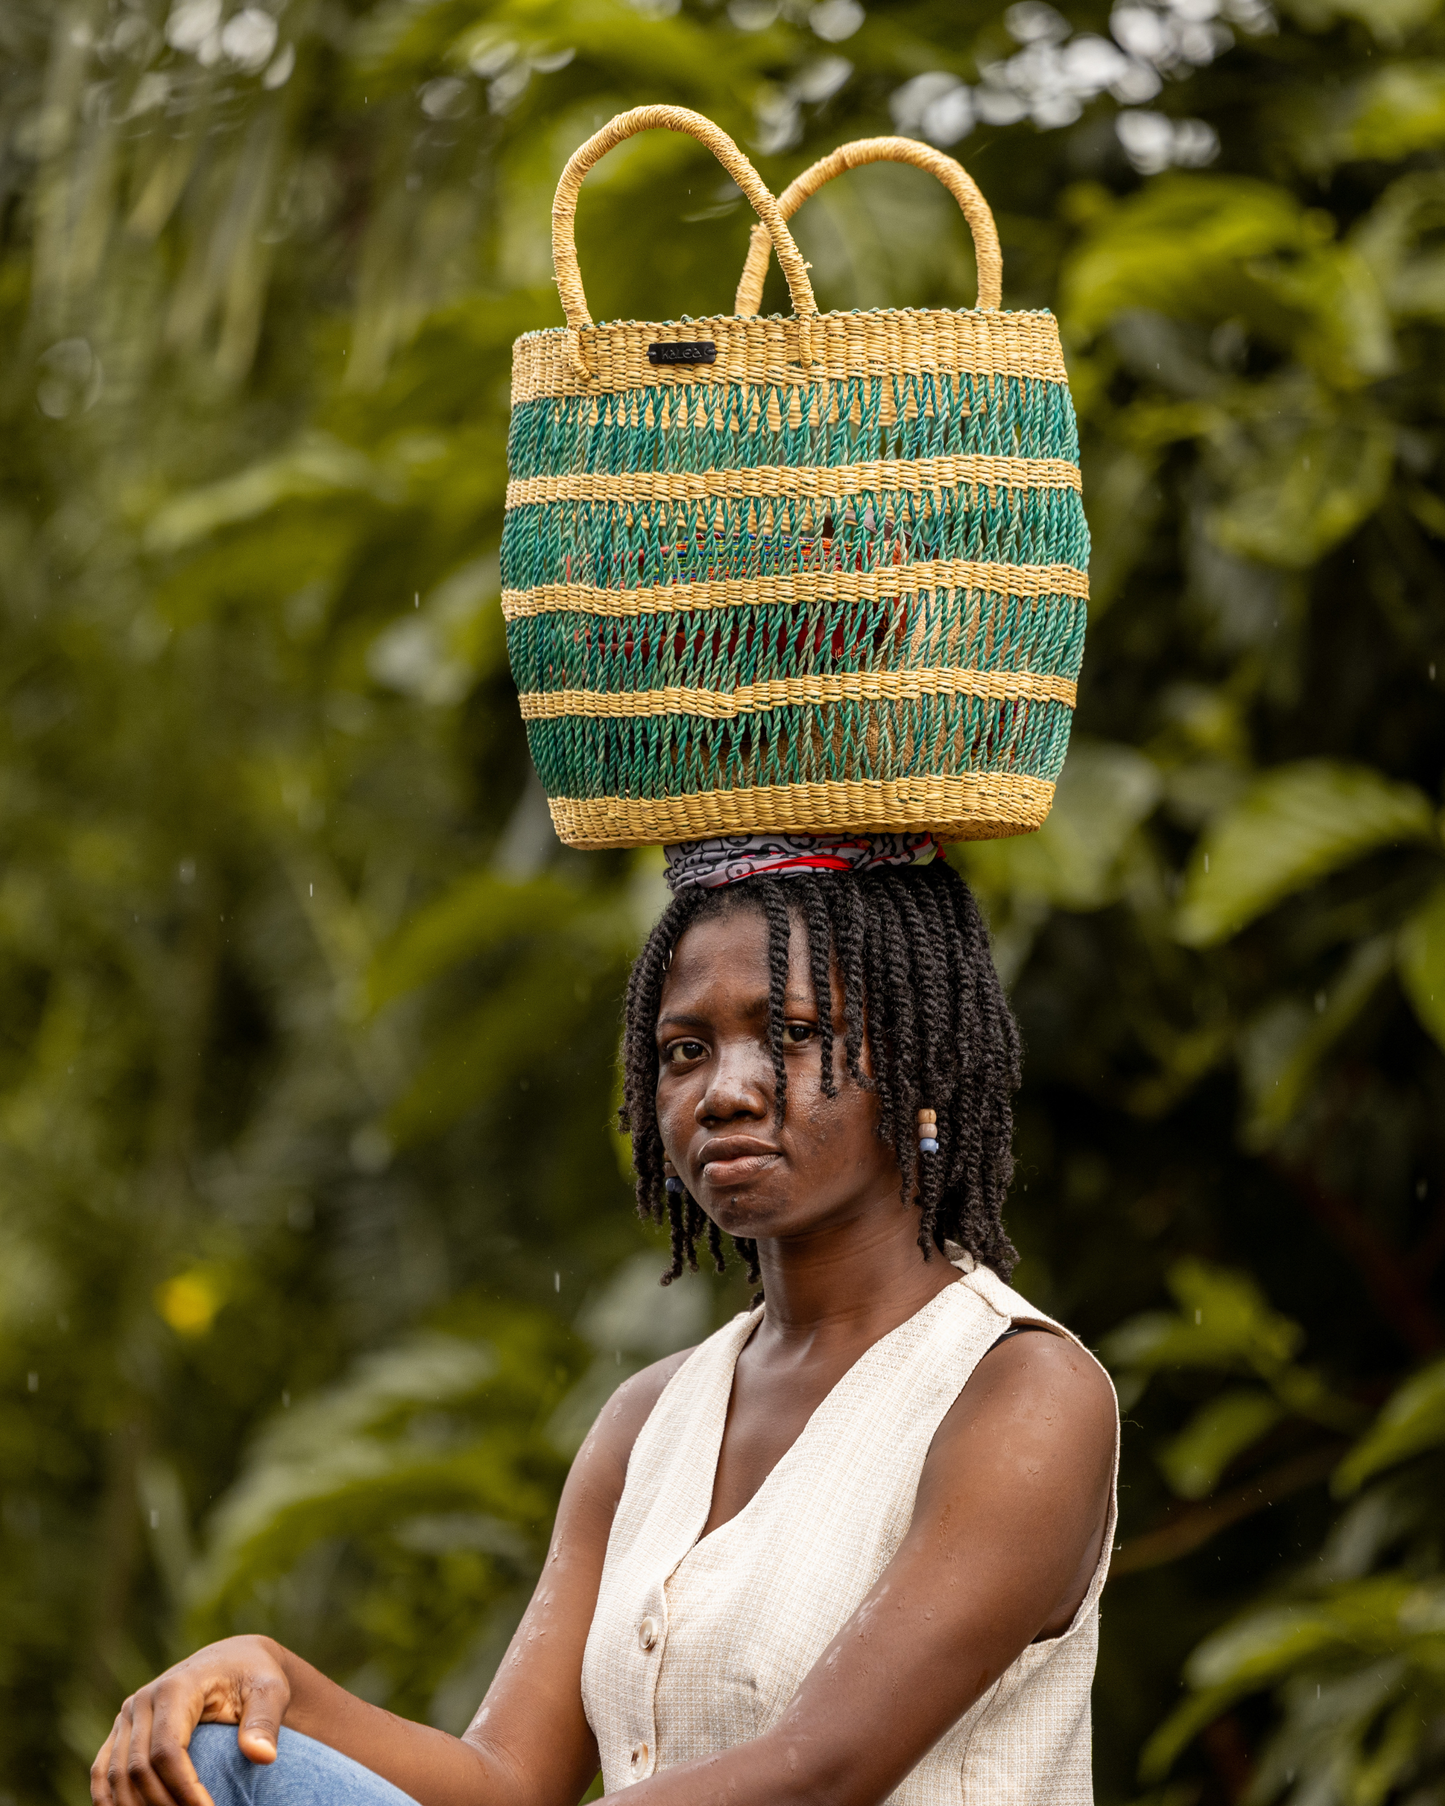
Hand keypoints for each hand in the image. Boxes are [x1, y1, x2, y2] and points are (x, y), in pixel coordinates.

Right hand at [91, 1635, 291, 1805]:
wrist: (234, 1660)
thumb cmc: (254, 1676)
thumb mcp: (269, 1691)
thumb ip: (264, 1722)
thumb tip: (263, 1757)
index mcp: (176, 1688)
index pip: (168, 1751)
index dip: (184, 1790)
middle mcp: (143, 1700)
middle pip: (138, 1768)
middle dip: (162, 1805)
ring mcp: (127, 1715)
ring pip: (115, 1775)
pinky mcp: (122, 1729)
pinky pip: (103, 1771)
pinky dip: (108, 1800)